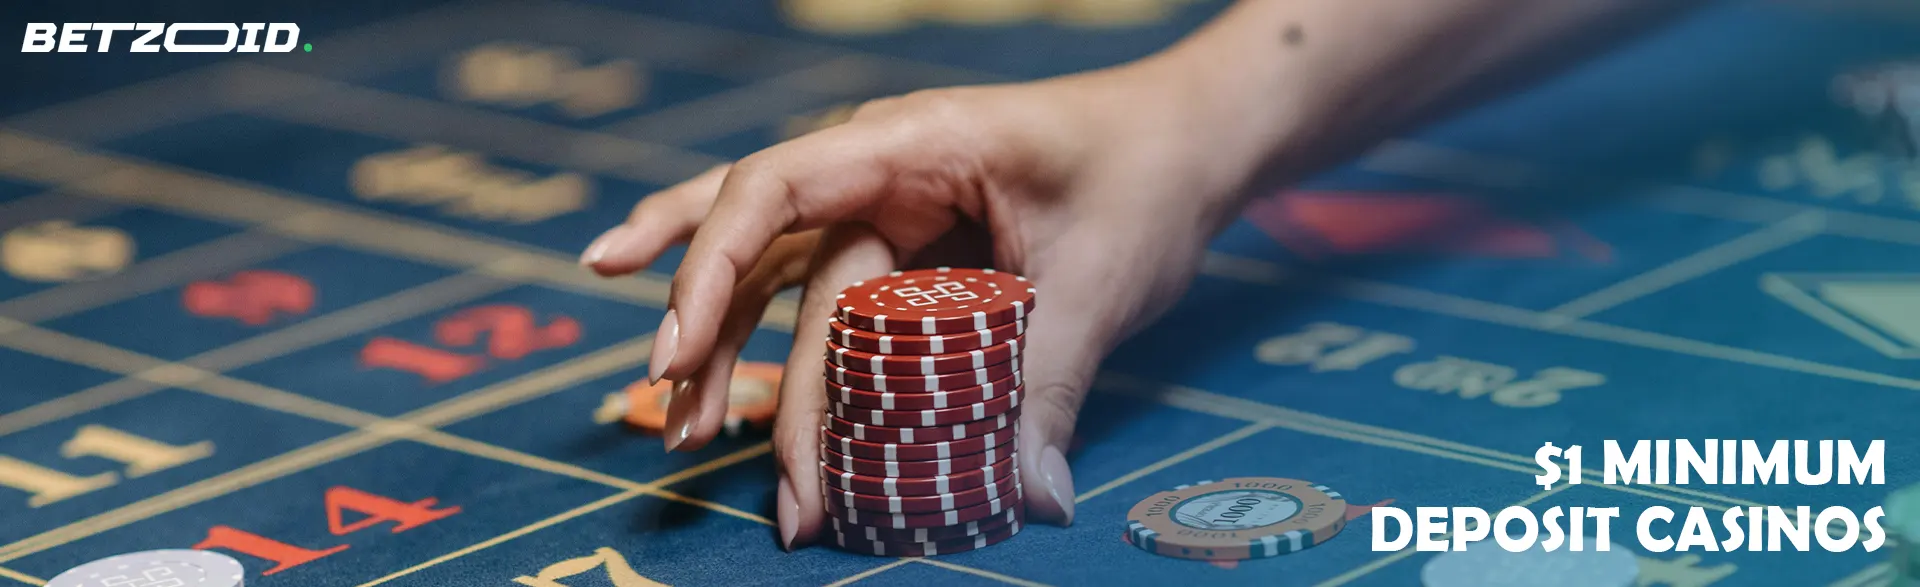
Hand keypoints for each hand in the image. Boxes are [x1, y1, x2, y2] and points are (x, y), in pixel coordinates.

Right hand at [582, 59, 1248, 549]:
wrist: (1186, 142)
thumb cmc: (1143, 177)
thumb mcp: (1101, 277)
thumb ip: (1051, 383)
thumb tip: (1031, 497)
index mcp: (915, 143)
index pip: (778, 189)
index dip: (711, 265)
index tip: (673, 347)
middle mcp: (878, 170)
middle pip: (777, 263)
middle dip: (722, 351)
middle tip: (685, 440)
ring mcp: (883, 209)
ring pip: (777, 280)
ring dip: (725, 353)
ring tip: (682, 435)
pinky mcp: (900, 250)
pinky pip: (817, 296)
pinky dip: (769, 341)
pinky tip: (706, 379)